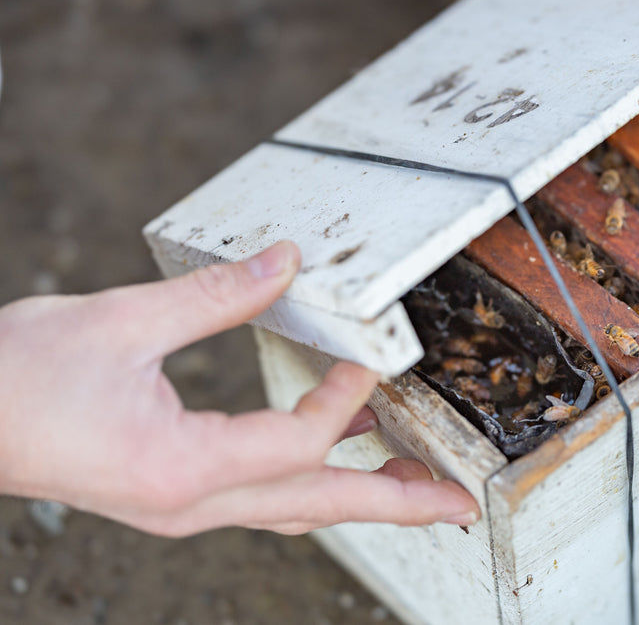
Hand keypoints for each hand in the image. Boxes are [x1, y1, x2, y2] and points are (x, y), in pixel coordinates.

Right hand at [0, 241, 479, 536]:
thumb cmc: (18, 375)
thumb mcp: (119, 321)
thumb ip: (212, 295)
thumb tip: (283, 262)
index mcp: (175, 467)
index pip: (293, 447)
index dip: (342, 404)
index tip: (370, 362)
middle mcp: (186, 505)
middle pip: (315, 507)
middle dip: (394, 504)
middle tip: (459, 498)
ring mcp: (180, 509)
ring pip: (294, 510)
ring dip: (362, 499)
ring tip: (420, 487)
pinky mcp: (172, 496)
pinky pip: (262, 499)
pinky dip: (312, 484)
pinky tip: (337, 461)